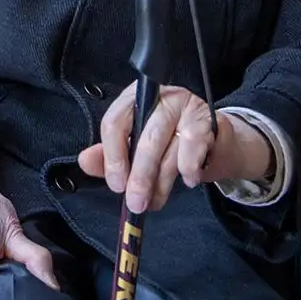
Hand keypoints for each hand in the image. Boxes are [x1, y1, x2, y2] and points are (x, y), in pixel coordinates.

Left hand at [78, 84, 273, 213]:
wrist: (216, 143)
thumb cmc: (169, 143)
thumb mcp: (135, 148)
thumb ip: (109, 156)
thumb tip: (84, 162)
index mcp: (133, 99)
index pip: (114, 122)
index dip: (113, 156)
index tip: (116, 184)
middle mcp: (157, 97)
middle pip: (143, 138)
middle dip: (138, 176)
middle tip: (135, 203)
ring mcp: (184, 105)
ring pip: (167, 148)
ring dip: (161, 181)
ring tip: (156, 201)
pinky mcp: (207, 119)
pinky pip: (194, 147)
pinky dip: (188, 169)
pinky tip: (187, 181)